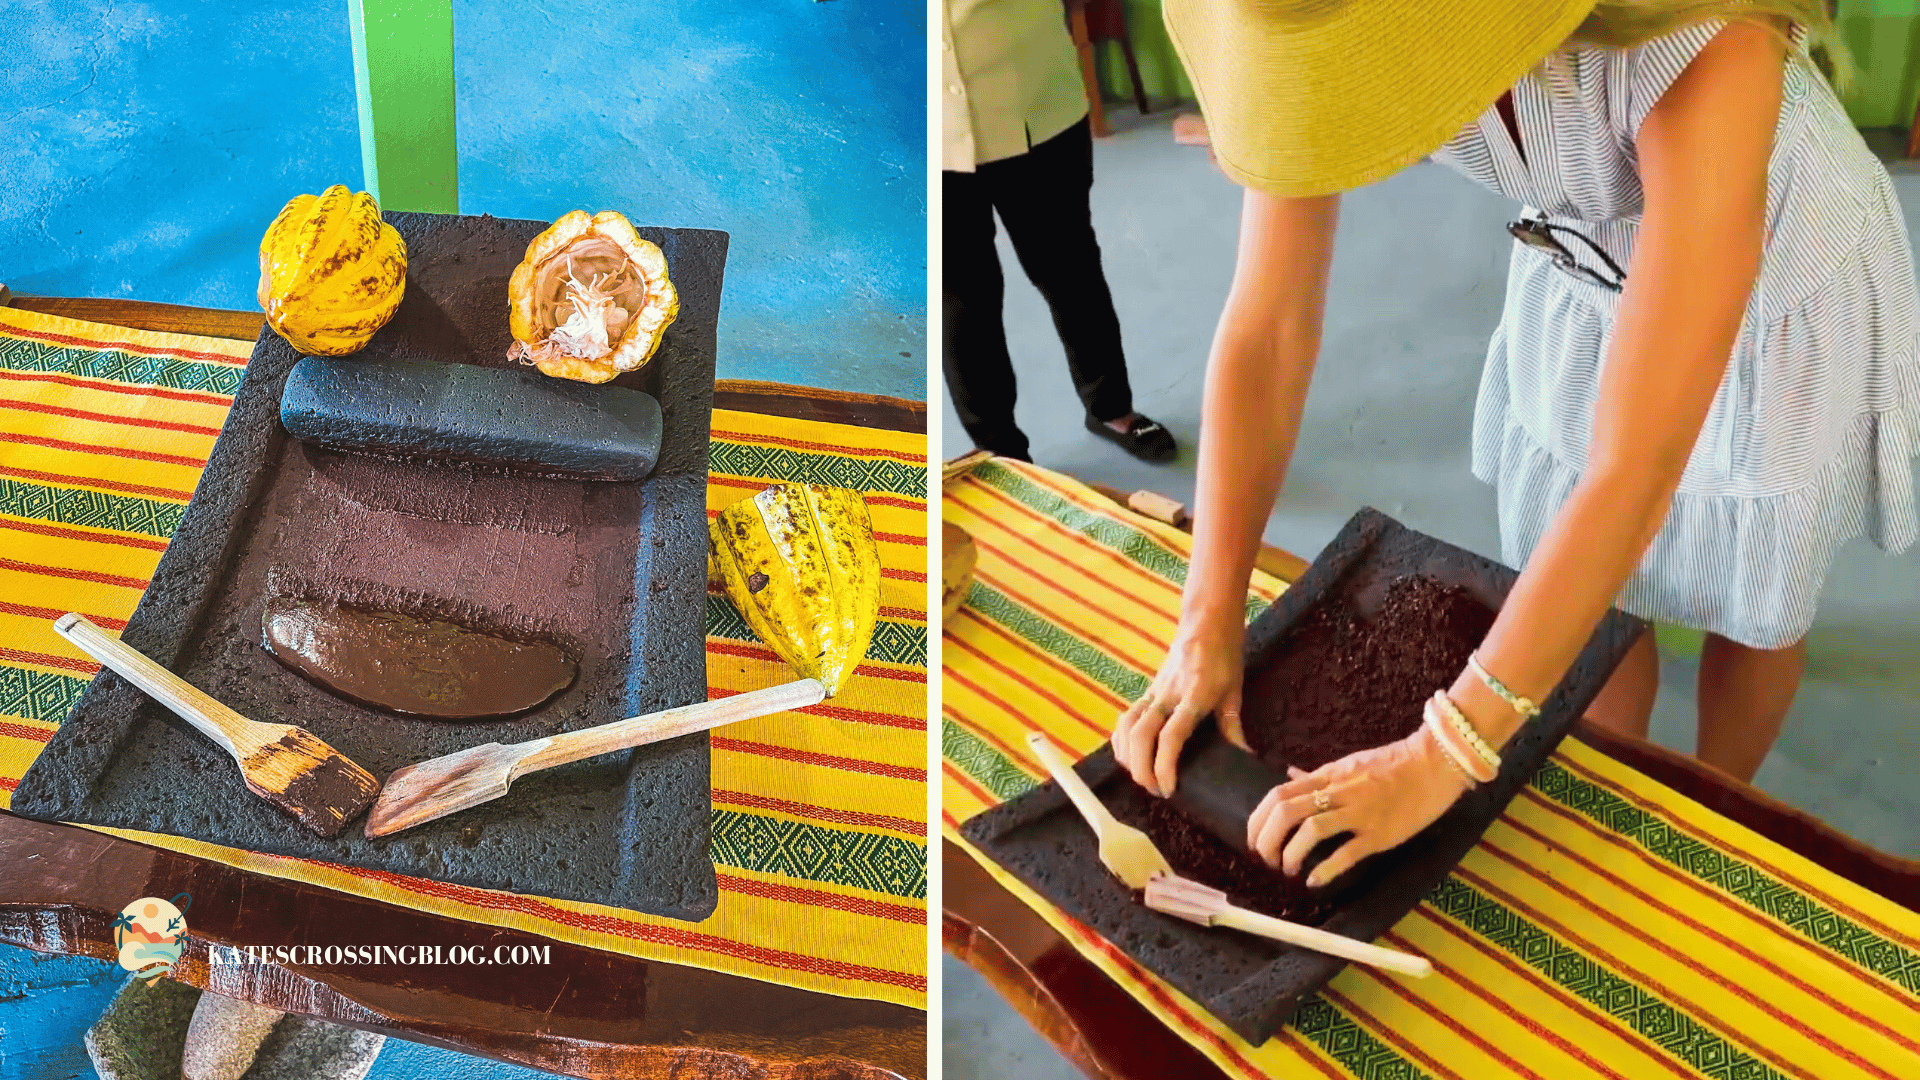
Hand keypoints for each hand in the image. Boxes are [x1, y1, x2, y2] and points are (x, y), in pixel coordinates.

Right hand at [1112, 612, 1245, 796]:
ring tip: (1142, 777)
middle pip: (1141, 735)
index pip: (1171, 736)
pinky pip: (1125, 718)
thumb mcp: (1233, 692)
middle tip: (1156, 790)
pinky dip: (1121, 739)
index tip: (1169, 788)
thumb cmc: (1224, 656)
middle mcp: (1168, 695)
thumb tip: (1243, 758)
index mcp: (1194, 697)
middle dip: (1141, 769)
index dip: (1165, 765)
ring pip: (1126, 726)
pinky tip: (1128, 755)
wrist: (1205, 623)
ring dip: (1128, 757)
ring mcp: (1153, 692)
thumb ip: (1232, 727)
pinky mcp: (1147, 691)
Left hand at [1246, 723, 1471, 887]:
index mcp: (1327, 776)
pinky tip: (1314, 881)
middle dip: (1267, 839)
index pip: (1278, 794)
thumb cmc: (1393, 764)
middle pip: (1286, 812)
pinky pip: (1347, 852)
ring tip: (1288, 870)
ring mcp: (1359, 812)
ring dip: (1291, 854)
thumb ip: (1317, 775)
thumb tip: (1289, 776)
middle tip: (1267, 860)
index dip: (1258, 820)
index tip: (1253, 840)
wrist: (1435, 763)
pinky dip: (1326, 869)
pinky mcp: (1380, 833)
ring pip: (1311, 830)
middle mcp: (1337, 793)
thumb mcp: (1347, 764)